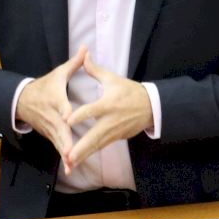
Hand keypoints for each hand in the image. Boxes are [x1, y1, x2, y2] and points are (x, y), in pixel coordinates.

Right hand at [15, 45, 87, 160]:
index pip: (59, 105)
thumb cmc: (44, 86)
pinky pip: (58, 147)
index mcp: (55, 99)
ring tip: (73, 164)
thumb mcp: (58, 73)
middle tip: (72, 152)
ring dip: (65, 154)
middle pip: (59, 129)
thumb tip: (87, 48)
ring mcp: (49, 128)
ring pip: (58, 142)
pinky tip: (71, 167)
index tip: (68, 118)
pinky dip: (64, 157)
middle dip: (65, 141)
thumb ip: (75, 63)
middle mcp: (52, 116)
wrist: (22, 101)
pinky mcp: (49, 135)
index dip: (64, 111)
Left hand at [64, 54, 153, 172]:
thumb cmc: (130, 91)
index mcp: (108, 104)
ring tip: (70, 164)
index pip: (92, 110)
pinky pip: (100, 147)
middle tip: (68, 156)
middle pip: (94, 136)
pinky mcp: (115, 138)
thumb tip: (84, 55)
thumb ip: (95, 70)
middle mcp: (110, 121)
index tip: (68, 121)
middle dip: (81, 147)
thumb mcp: (113, 79)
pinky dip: (90, 154)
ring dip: (83, 155)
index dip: (80, 115)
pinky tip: (78, 161)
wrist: (151, 107)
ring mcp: (114, 132)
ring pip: (96, 146)